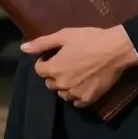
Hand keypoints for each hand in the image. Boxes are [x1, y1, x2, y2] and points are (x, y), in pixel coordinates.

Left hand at [22, 26, 137, 107]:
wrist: (115, 50)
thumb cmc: (89, 39)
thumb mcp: (64, 36)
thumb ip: (42, 43)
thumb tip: (22, 49)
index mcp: (53, 69)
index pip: (39, 70)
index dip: (45, 61)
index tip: (54, 55)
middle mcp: (61, 84)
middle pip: (50, 83)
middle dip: (54, 74)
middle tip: (66, 63)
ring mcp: (75, 93)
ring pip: (62, 94)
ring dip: (64, 86)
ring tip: (75, 74)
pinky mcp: (88, 99)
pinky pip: (76, 102)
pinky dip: (76, 96)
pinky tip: (82, 85)